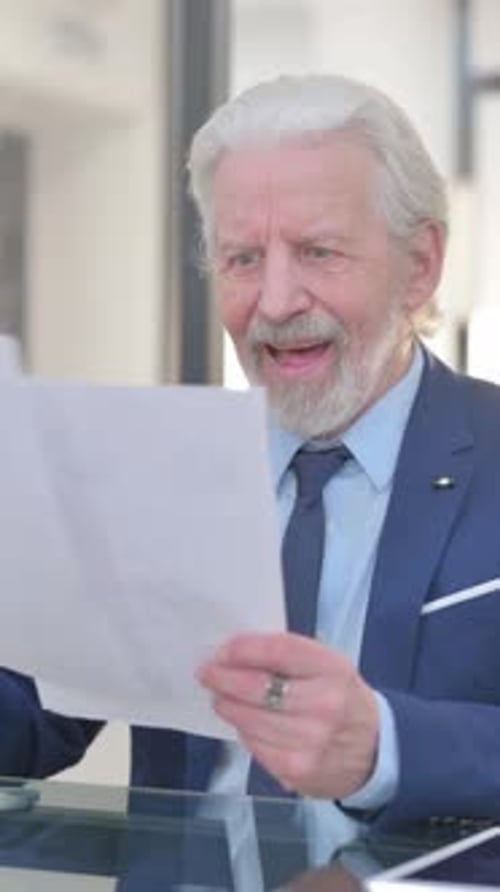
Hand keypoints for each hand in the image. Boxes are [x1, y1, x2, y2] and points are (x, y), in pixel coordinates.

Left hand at [198, 632, 378, 799]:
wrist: (376, 750)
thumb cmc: (342, 697)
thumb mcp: (328, 666)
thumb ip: (288, 657)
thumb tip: (235, 653)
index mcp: (333, 669)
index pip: (278, 651)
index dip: (243, 648)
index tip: (222, 650)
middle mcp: (325, 705)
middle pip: (257, 688)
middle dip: (223, 678)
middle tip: (206, 672)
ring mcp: (310, 742)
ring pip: (250, 719)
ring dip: (227, 705)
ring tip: (219, 697)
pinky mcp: (297, 771)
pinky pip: (254, 746)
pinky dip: (244, 731)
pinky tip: (243, 722)